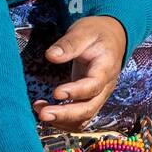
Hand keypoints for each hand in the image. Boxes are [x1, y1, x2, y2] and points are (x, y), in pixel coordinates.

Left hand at [33, 15, 125, 130]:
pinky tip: (45, 110)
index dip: (76, 92)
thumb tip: (50, 56)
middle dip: (65, 115)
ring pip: (84, 119)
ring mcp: (99, 96)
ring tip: (39, 110)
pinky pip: (79, 118)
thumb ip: (69, 44)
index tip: (55, 92)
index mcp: (105, 68)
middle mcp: (105, 87)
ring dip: (61, 120)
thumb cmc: (97, 33)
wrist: (112, 38)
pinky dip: (62, 120)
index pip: (93, 86)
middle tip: (42, 113)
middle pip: (89, 109)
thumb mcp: (84, 31)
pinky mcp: (90, 100)